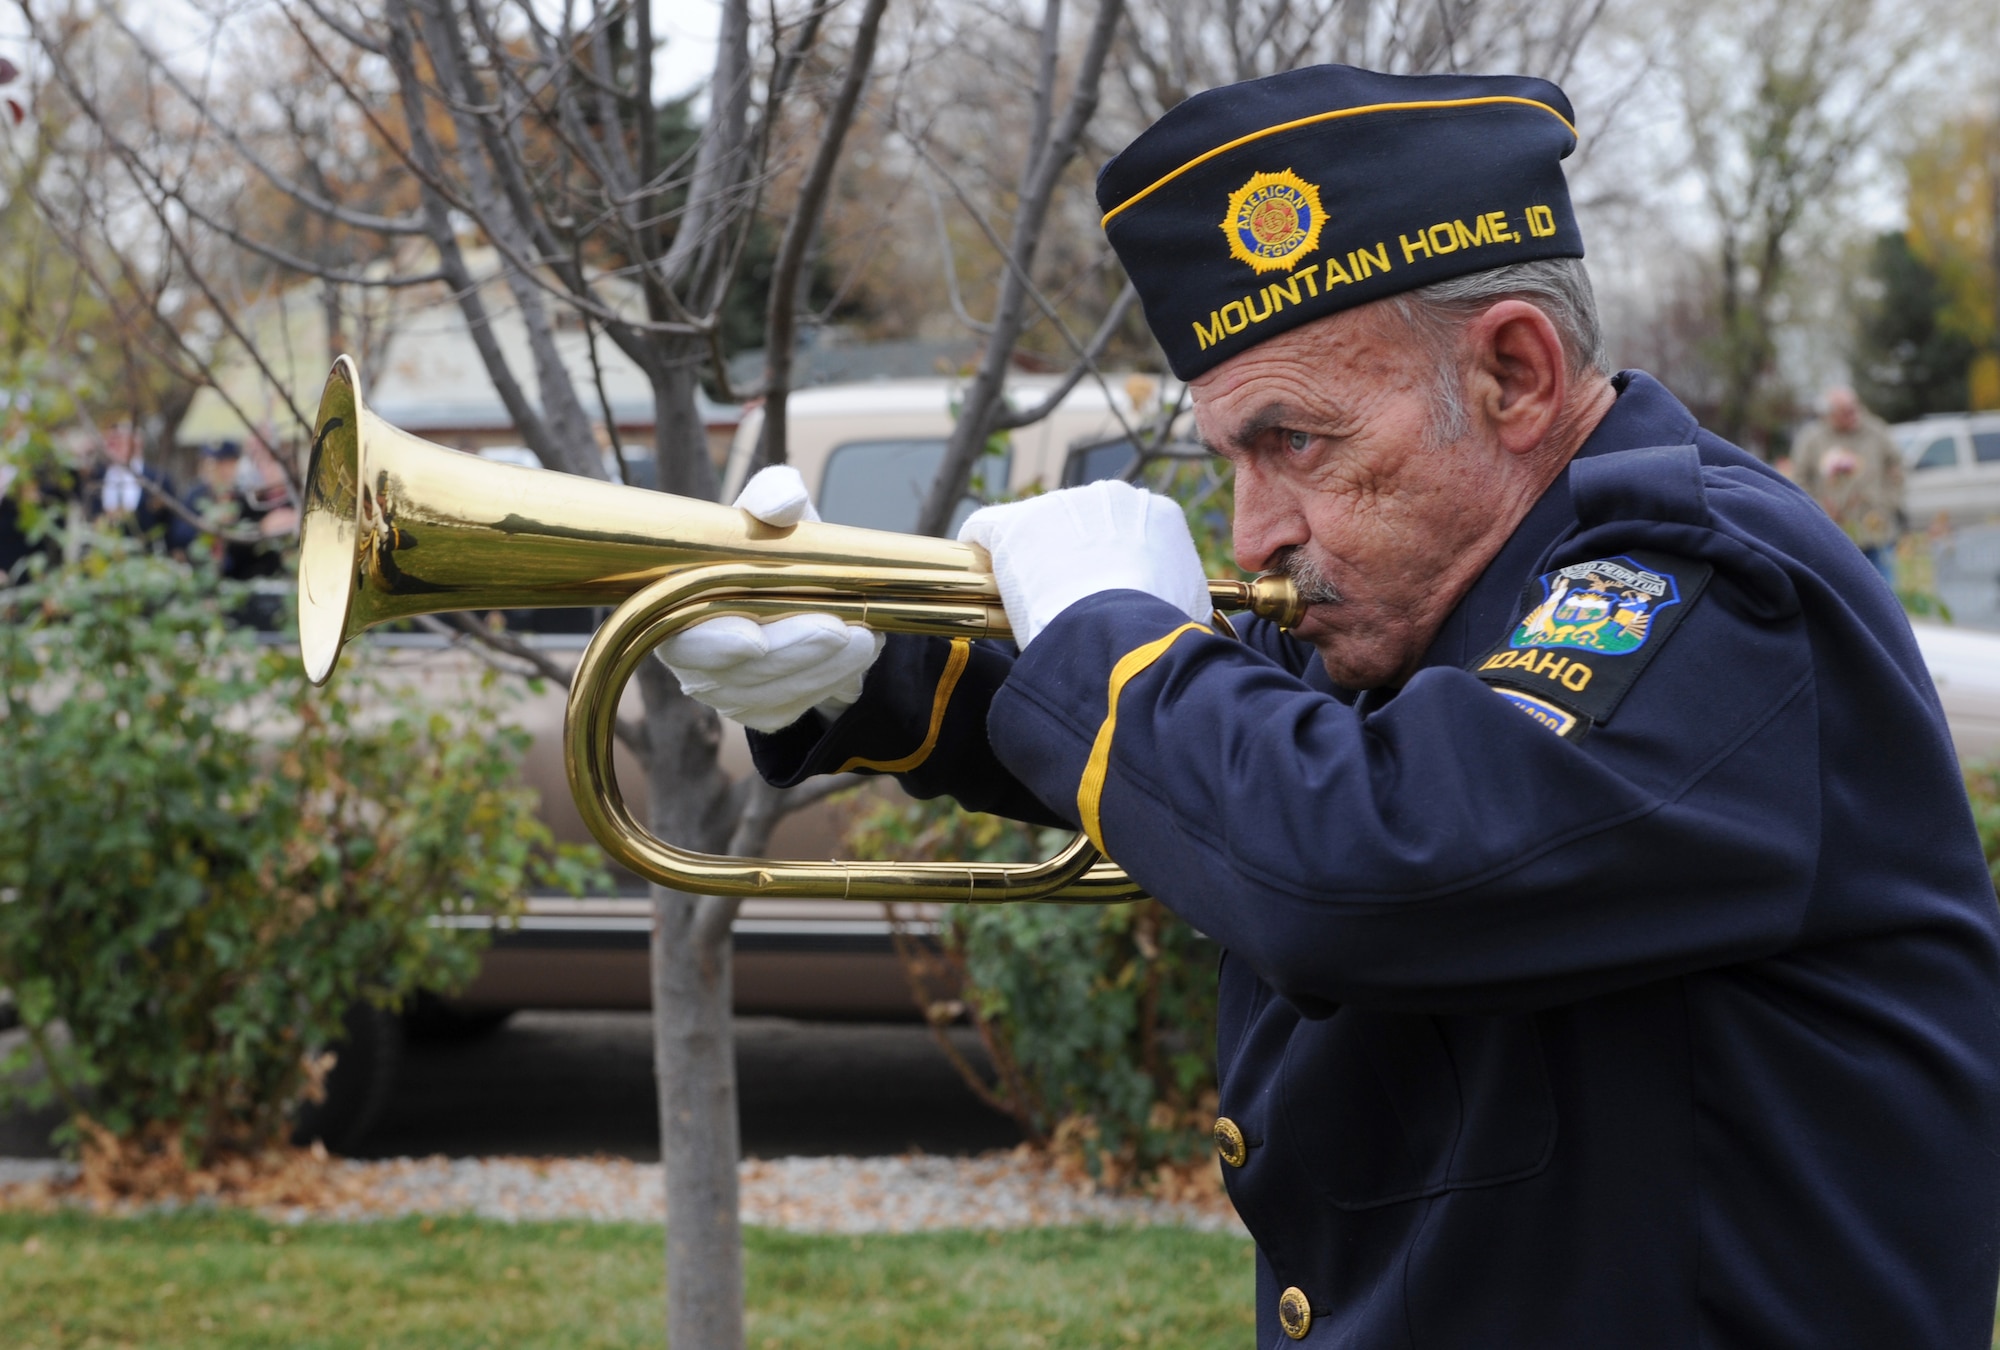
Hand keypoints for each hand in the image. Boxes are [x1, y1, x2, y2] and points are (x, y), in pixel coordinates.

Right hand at [654, 466, 883, 730]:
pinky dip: (831, 683)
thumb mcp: (779, 512)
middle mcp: (694, 658)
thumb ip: (774, 497)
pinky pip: (793, 708)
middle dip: (788, 653)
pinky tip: (858, 655)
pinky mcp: (763, 710)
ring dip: (821, 669)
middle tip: (838, 630)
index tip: (754, 637)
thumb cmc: (780, 546)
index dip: (714, 644)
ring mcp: (727, 690)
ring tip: (865, 638)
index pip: (681, 638)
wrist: (812, 590)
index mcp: (677, 606)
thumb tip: (782, 501)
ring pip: (770, 695)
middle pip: (732, 676)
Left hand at [956, 480, 1209, 647]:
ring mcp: (1059, 505)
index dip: (1112, 564)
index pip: (1127, 532)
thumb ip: (1178, 595)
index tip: (1104, 594)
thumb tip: (1177, 613)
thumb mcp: (1188, 608)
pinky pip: (987, 530)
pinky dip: (983, 554)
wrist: (1117, 633)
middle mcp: (1110, 497)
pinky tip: (984, 580)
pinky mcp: (1013, 523)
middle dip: (1071, 557)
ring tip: (1027, 603)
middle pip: (1080, 524)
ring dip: (1030, 560)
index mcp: (1156, 514)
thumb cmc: (1158, 634)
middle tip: (1066, 604)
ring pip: (1036, 529)